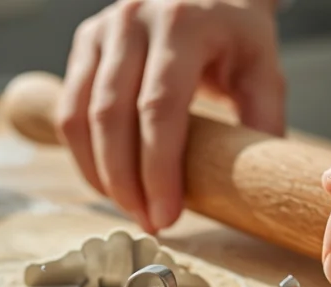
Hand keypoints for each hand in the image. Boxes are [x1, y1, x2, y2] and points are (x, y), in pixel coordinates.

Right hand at [57, 0, 284, 232]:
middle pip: (111, 115)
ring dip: (100, 173)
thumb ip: (262, 121)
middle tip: (147, 222)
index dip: (159, 169)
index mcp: (184, 24)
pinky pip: (68, 109)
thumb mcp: (262, 68)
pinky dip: (83, 155)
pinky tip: (107, 182)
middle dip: (125, 181)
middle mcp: (135, 19)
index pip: (160, 107)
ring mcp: (103, 29)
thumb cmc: (235, 34)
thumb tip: (254, 187)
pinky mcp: (84, 42)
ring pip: (80, 116)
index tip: (168, 215)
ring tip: (129, 208)